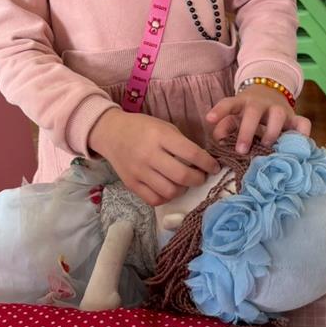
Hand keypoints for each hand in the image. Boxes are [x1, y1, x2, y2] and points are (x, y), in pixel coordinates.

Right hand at [88, 109, 219, 206]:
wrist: (111, 133)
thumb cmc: (142, 127)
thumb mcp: (164, 127)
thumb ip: (182, 144)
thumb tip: (202, 162)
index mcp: (160, 136)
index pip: (192, 153)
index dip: (208, 163)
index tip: (214, 167)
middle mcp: (149, 155)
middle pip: (182, 176)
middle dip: (199, 179)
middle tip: (201, 176)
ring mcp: (139, 172)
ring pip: (170, 191)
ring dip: (183, 189)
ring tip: (184, 182)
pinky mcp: (131, 184)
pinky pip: (155, 199)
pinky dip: (166, 197)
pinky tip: (169, 188)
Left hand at [206, 85, 310, 153]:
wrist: (271, 92)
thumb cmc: (248, 111)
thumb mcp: (235, 115)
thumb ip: (224, 126)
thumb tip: (218, 140)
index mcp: (242, 102)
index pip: (229, 103)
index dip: (219, 111)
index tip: (209, 119)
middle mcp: (261, 104)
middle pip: (253, 112)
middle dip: (247, 131)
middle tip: (241, 150)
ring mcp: (280, 109)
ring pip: (279, 115)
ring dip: (272, 132)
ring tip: (268, 147)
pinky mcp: (295, 117)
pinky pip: (303, 123)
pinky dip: (303, 134)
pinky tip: (300, 145)